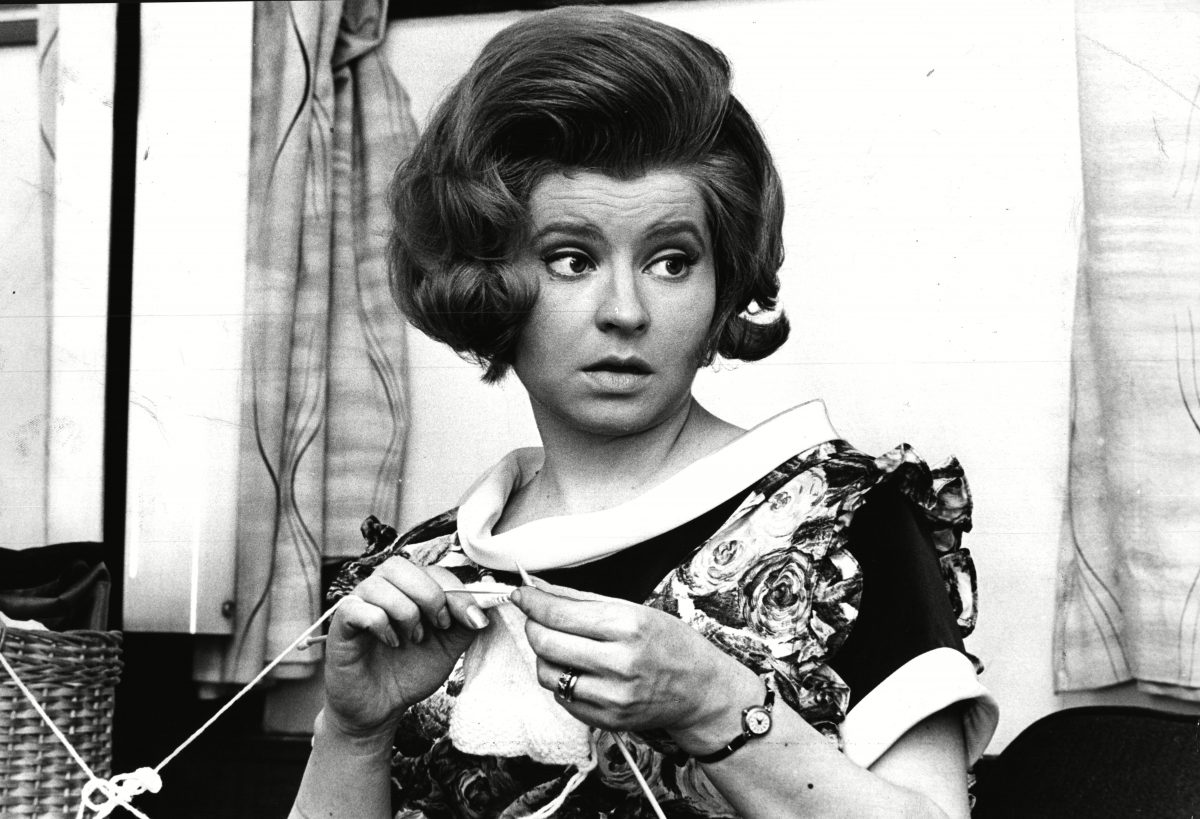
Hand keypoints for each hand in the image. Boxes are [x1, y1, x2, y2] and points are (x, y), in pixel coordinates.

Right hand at [322, 557, 490, 739]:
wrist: (382, 707)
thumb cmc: (411, 671)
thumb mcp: (449, 646)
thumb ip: (466, 623)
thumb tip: (489, 603)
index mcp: (409, 588)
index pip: (433, 570)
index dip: (457, 590)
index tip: (474, 619)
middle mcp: (382, 589)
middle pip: (402, 566)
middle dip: (430, 595)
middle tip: (440, 626)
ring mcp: (359, 604)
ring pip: (380, 583)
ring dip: (406, 612)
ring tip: (413, 639)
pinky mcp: (341, 625)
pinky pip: (358, 608)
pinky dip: (380, 624)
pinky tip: (391, 643)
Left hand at [510, 580, 757, 749]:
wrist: (700, 691)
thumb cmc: (671, 645)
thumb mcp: (635, 610)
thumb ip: (583, 601)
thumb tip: (542, 589)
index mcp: (628, 626)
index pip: (560, 613)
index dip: (533, 602)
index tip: (521, 594)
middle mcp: (620, 662)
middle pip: (547, 642)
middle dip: (534, 626)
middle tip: (537, 619)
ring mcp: (612, 696)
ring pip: (548, 673)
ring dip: (545, 656)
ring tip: (561, 647)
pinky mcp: (607, 719)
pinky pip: (563, 698)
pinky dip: (561, 681)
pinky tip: (577, 671)